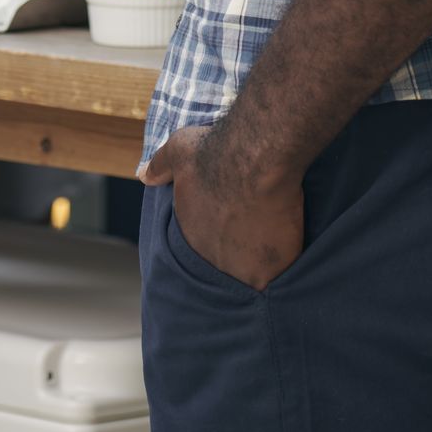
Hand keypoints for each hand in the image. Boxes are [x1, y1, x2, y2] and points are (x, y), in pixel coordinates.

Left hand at [142, 124, 303, 291]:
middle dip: (234, 261)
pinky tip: (288, 257)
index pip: (198, 251)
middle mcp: (213, 259)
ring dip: (258, 271)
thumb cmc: (213, 152)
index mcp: (189, 237)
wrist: (253, 158)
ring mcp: (244, 267)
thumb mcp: (177, 153)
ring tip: (269, 258)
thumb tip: (143, 174)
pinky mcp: (276, 265)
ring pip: (251, 278)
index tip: (226, 232)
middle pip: (224, 270)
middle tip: (250, 245)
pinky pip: (280, 276)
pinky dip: (283, 268)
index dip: (213, 242)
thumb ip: (159, 167)